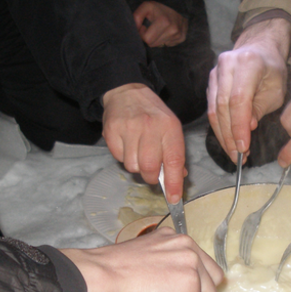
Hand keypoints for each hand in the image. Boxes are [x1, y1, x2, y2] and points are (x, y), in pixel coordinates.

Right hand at [63, 227, 223, 291]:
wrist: (98, 279)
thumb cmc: (110, 273)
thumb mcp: (146, 256)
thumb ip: (166, 262)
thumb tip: (173, 281)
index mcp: (175, 237)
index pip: (202, 265)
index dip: (187, 283)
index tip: (166, 287)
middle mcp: (187, 246)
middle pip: (212, 281)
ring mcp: (191, 264)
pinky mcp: (191, 285)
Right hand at [102, 83, 185, 202]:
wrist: (128, 92)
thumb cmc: (153, 114)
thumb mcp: (171, 128)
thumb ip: (176, 153)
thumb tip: (179, 178)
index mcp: (169, 127)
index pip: (174, 160)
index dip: (174, 183)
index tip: (174, 199)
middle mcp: (150, 126)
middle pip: (149, 168)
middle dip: (151, 176)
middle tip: (151, 170)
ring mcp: (129, 128)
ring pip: (132, 166)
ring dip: (136, 165)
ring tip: (138, 150)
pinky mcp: (111, 131)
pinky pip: (118, 158)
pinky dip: (124, 156)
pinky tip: (127, 143)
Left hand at [133, 1, 187, 47]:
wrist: (179, 7)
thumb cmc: (159, 9)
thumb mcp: (147, 7)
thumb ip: (137, 16)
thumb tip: (135, 29)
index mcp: (164, 21)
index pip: (147, 39)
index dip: (142, 33)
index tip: (144, 27)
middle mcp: (173, 30)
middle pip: (152, 44)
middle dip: (149, 37)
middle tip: (151, 28)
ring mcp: (179, 35)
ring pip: (159, 45)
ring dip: (156, 39)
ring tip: (159, 29)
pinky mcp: (182, 38)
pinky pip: (167, 45)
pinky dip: (164, 39)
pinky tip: (166, 32)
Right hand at [207, 18, 290, 161]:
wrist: (260, 48)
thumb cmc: (272, 70)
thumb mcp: (276, 90)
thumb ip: (261, 108)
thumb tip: (248, 128)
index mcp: (248, 63)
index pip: (238, 99)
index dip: (239, 125)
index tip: (243, 147)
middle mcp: (227, 65)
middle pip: (222, 106)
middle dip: (229, 135)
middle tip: (238, 156)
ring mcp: (215, 72)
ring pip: (213, 109)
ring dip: (222, 135)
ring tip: (233, 153)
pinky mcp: (210, 81)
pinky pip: (211, 109)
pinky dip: (219, 127)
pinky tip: (228, 141)